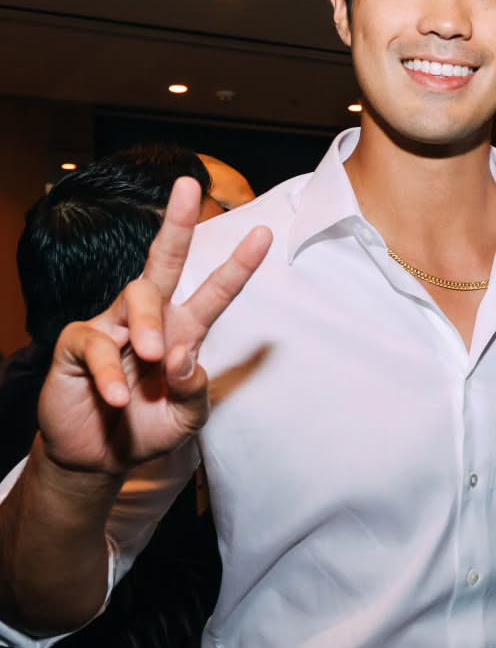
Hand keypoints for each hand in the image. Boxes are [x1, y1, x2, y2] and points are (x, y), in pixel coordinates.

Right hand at [36, 178, 271, 476]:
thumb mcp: (186, 418)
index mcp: (184, 331)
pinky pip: (96, 344)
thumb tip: (185, 355)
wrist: (99, 459)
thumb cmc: (149, 429)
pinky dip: (110, 373)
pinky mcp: (78, 344)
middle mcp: (150, 319)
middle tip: (189, 188)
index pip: (215, 292)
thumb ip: (195, 389)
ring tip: (154, 355)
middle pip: (164, 261)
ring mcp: (111, 326)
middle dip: (178, 224)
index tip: (264, 234)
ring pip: (135, 297)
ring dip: (148, 324)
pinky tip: (119, 397)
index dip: (238, 265)